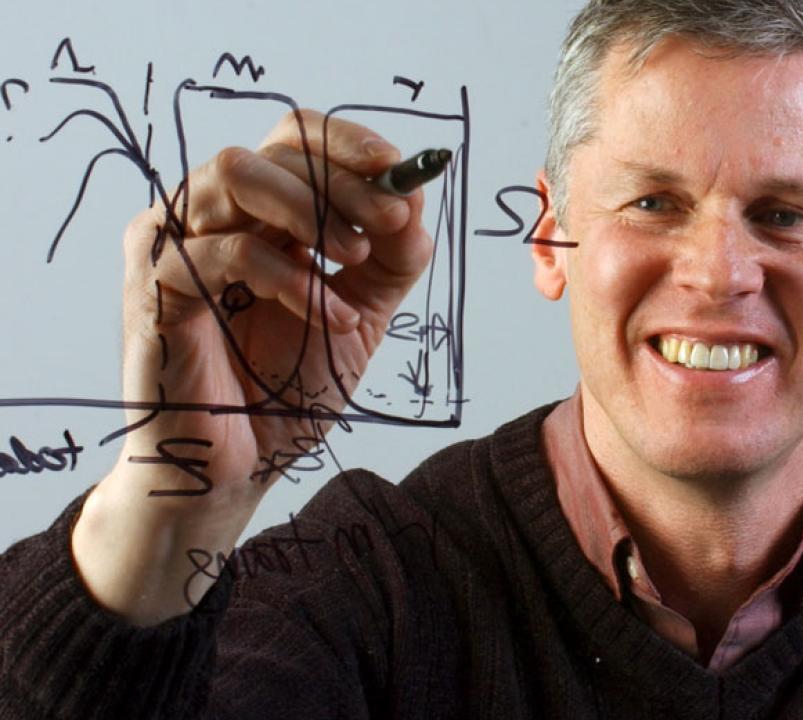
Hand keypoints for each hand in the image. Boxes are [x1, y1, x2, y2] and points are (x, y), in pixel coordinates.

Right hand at [71, 110, 432, 623]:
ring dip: (311, 209)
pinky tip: (329, 317)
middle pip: (272, 148)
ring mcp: (173, 242)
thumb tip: (415, 197)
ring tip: (356, 260)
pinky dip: (291, 278)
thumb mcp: (360, 315)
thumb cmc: (284, 388)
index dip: (349, 142)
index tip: (400, 168)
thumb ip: (390, 261)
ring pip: (235, 173)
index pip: (296, 138)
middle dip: (345, 181)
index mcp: (257, 212)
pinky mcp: (153, 284)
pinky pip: (225, 250)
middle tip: (391, 222)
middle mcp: (210, 215)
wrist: (238, 467)